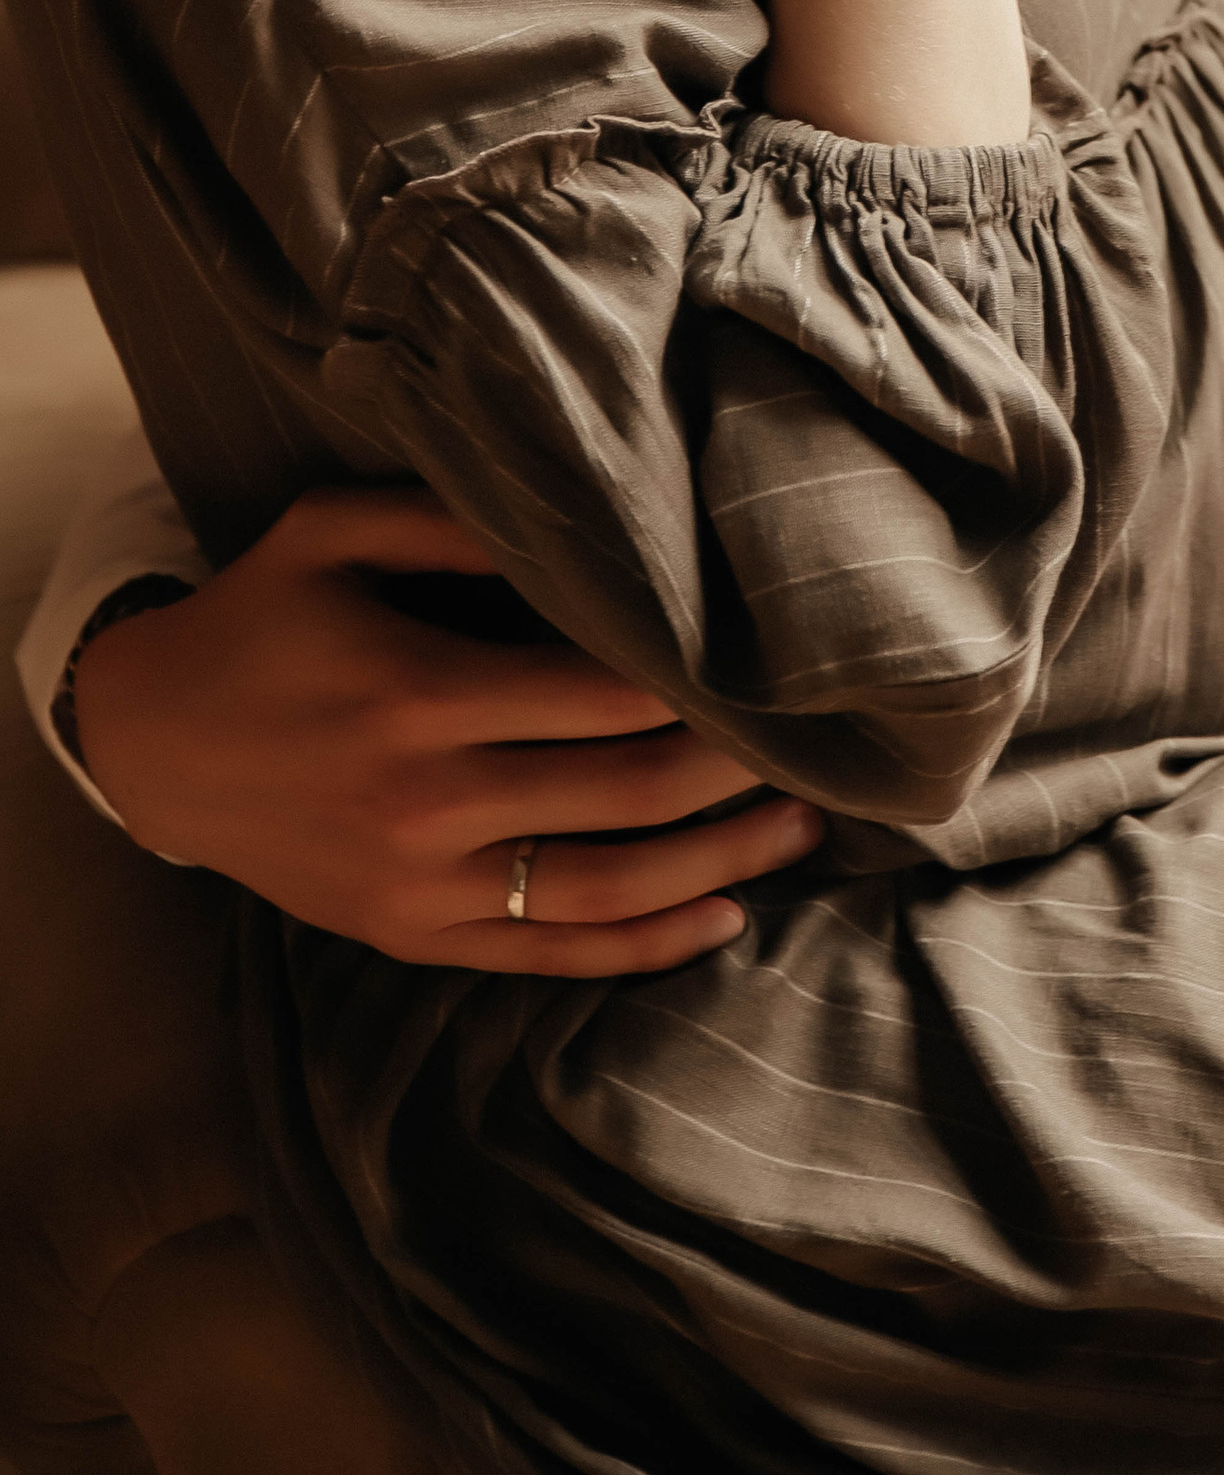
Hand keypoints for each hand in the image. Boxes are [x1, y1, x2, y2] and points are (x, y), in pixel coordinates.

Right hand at [71, 488, 823, 970]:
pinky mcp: (414, 935)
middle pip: (625, 791)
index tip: (780, 655)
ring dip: (718, 863)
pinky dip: (642, 946)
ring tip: (803, 824)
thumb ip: (455, 518)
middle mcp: (428, 801)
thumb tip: (583, 519)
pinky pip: (548, 955)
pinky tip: (719, 918)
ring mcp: (422, 884)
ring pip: (605, 889)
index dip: (701, 682)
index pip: (603, 695)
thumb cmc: (261, 615)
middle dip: (736, 767)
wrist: (150, 741)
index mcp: (420, 692)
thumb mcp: (333, 531)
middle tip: (822, 735)